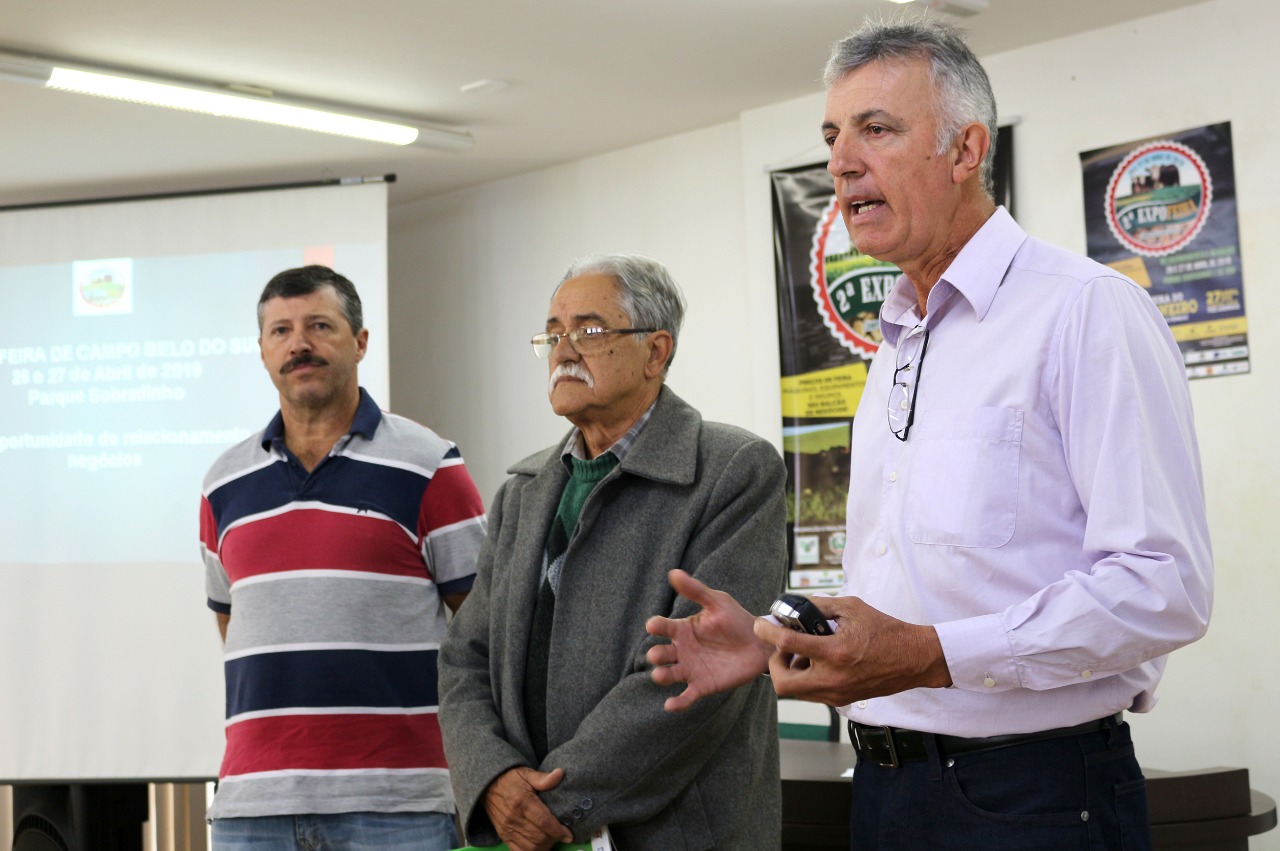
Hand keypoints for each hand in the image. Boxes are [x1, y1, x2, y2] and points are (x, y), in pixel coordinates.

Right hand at [482, 766, 573, 850]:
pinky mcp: (503, 836)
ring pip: (530, 848)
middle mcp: (514, 818)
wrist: (488, 786)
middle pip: (539, 837)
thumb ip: (543, 778)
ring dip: (544, 848)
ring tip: (552, 840)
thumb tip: (560, 773)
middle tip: (561, 835)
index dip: (558, 831)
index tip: (569, 835)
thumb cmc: (511, 779)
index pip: (543, 821)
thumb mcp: (527, 773)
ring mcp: (507, 829)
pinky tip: (540, 848)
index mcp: (522, 802)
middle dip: (554, 839)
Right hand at [645, 569, 772, 710]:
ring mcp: (691, 669)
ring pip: (669, 674)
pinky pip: (686, 696)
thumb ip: (696, 591)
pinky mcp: (702, 685)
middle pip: (661, 653)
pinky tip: (670, 705)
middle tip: (657, 654)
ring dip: (662, 675)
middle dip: (656, 655)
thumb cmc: (737, 620)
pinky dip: (677, 702)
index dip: (656, 626)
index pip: (663, 627)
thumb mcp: (717, 602)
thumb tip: (673, 573)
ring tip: (660, 675)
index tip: (653, 626)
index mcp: (683, 629)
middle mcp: (682, 650)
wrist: (761, 644)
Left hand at [755, 595, 951, 705]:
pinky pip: (812, 694)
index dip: (767, 632)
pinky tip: (816, 663)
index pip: (787, 644)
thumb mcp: (852, 608)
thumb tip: (795, 606)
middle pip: (783, 683)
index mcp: (835, 651)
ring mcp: (837, 693)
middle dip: (775, 664)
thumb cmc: (886, 631)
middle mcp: (833, 677)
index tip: (761, 625)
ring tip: (801, 654)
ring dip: (790, 672)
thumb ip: (820, 605)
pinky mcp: (842, 700)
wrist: (913, 659)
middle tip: (782, 648)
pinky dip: (805, 679)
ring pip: (796, 692)